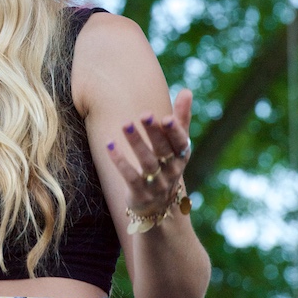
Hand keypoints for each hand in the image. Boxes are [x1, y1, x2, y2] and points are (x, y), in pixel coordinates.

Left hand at [106, 88, 193, 214]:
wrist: (160, 207)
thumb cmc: (167, 165)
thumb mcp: (176, 145)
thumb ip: (181, 118)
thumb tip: (187, 90)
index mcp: (181, 156)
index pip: (180, 142)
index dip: (175, 131)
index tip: (167, 117)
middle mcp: (171, 170)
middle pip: (163, 150)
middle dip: (154, 133)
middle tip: (144, 114)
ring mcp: (157, 183)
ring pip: (146, 162)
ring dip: (136, 143)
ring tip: (125, 124)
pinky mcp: (140, 192)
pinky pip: (129, 176)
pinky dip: (120, 161)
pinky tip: (109, 144)